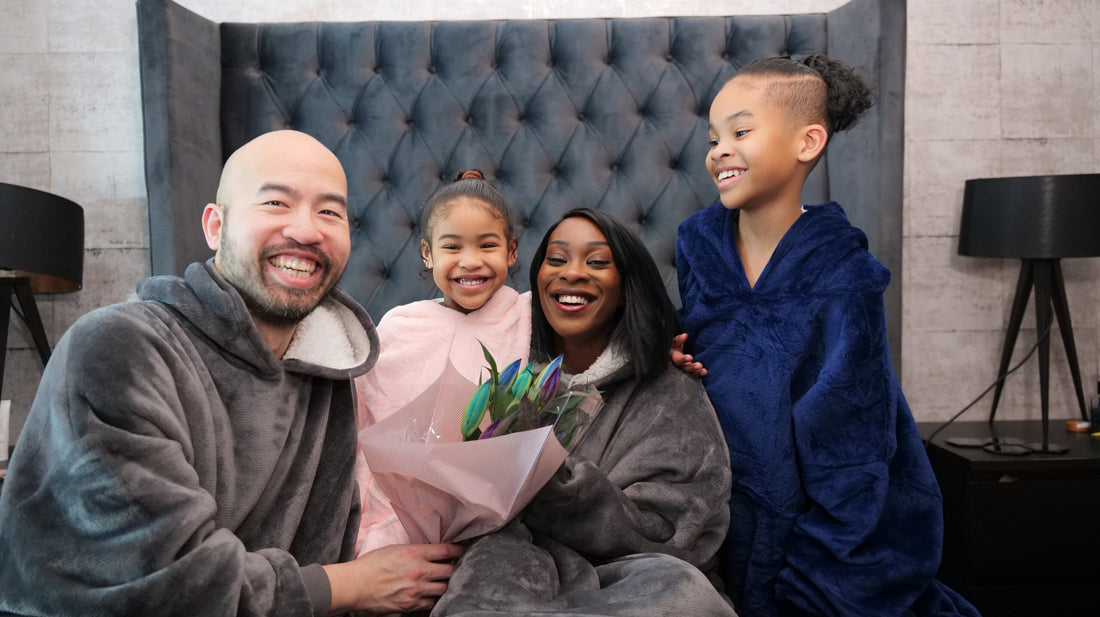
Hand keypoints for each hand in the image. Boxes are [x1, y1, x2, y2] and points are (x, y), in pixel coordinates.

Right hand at [324, 542, 464, 613]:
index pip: (446, 550)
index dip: (458, 550)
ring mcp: (416, 590)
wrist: (356, 585)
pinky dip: (432, 599)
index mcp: (415, 553)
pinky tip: (429, 595)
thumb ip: (414, 550)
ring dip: (444, 585)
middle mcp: (420, 571)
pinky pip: (430, 603)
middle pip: (449, 570)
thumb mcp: (394, 549)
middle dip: (452, 569)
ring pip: (443, 588)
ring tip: (441, 582)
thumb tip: (428, 552)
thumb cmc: (371, 565)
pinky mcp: (410, 604)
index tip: (462, 550)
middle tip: (451, 568)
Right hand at [670, 333, 706, 376]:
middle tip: (699, 365)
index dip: (683, 359)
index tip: (690, 357)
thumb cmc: (675, 345)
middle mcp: (678, 365)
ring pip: (690, 373)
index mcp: (673, 357)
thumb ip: (678, 339)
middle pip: (684, 368)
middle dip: (692, 367)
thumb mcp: (675, 342)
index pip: (677, 359)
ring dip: (697, 372)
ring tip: (704, 371)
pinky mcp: (690, 372)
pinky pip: (695, 375)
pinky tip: (704, 373)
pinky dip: (699, 374)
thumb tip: (685, 336)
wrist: (676, 351)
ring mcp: (685, 369)